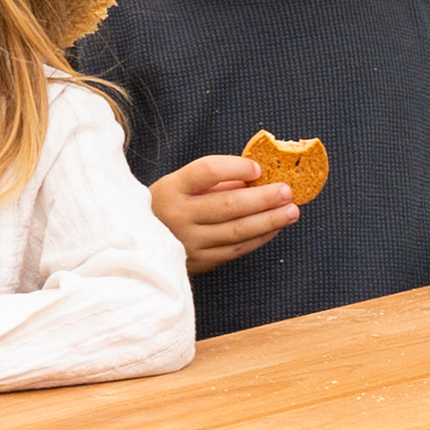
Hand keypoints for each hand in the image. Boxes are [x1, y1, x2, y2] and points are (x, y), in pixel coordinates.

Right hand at [151, 154, 302, 270]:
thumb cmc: (167, 205)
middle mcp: (178, 216)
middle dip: (263, 198)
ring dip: (269, 220)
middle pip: (228, 205)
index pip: (207, 172)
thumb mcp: (180, 184)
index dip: (235, 168)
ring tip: (291, 211)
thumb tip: (256, 177)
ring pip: (236, 231)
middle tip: (287, 191)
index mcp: (172, 188)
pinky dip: (258, 238)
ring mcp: (189, 242)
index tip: (258, 168)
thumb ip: (215, 179)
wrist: (138, 243)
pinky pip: (235, 250)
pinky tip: (274, 228)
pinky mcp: (199, 262)